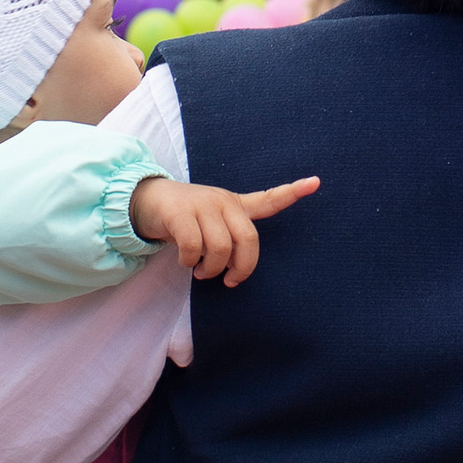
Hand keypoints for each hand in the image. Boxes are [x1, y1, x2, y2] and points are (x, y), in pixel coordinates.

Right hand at [127, 174, 319, 284]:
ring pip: (220, 248)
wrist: (146, 200)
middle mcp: (222, 201)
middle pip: (248, 240)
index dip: (292, 192)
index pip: (268, 199)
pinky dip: (189, 262)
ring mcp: (202, 205)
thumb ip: (230, 239)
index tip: (315, 182)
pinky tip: (185, 261)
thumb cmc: (186, 218)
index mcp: (235, 204)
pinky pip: (194, 247)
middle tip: (228, 280)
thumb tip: (235, 272)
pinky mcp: (180, 213)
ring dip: (210, 269)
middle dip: (241, 268)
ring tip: (200, 271)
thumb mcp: (212, 221)